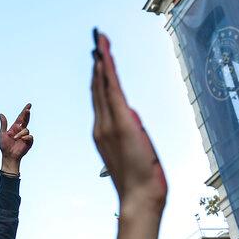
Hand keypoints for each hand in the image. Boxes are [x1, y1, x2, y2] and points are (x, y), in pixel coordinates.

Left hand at [0, 104, 33, 170]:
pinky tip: (22, 140)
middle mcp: (21, 131)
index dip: (24, 111)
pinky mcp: (29, 142)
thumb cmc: (4, 146)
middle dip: (27, 114)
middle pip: (26, 120)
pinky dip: (26, 138)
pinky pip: (30, 136)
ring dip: (20, 134)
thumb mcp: (2, 134)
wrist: (9, 156)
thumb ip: (3, 124)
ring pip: (26, 130)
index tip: (29, 105)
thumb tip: (1, 114)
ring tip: (15, 139)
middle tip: (28, 109)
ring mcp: (25, 136)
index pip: (21, 118)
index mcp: (15, 128)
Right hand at [92, 31, 166, 213]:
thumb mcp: (136, 153)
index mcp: (104, 134)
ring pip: (102, 85)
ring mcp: (108, 125)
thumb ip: (132, 135)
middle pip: (98, 89)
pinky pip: (112, 90)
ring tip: (100, 40)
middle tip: (97, 40)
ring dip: (102, 61)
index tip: (99, 60)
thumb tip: (131, 120)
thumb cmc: (141, 182)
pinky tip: (105, 56)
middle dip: (98, 63)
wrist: (140, 197)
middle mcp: (101, 127)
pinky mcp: (120, 123)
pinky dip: (108, 71)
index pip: (100, 100)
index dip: (99, 78)